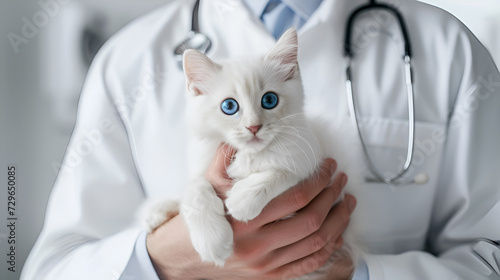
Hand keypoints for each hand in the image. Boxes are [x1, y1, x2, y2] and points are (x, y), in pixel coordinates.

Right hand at [147, 145, 356, 279]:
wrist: (184, 258)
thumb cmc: (197, 220)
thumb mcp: (206, 187)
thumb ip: (225, 160)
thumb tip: (245, 135)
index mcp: (244, 220)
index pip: (295, 198)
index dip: (318, 180)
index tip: (328, 167)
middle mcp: (258, 246)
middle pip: (312, 220)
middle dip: (333, 196)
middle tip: (341, 180)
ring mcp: (266, 265)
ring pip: (316, 243)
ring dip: (339, 221)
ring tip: (347, 201)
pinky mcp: (270, 277)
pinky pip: (309, 264)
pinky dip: (329, 247)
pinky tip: (337, 230)